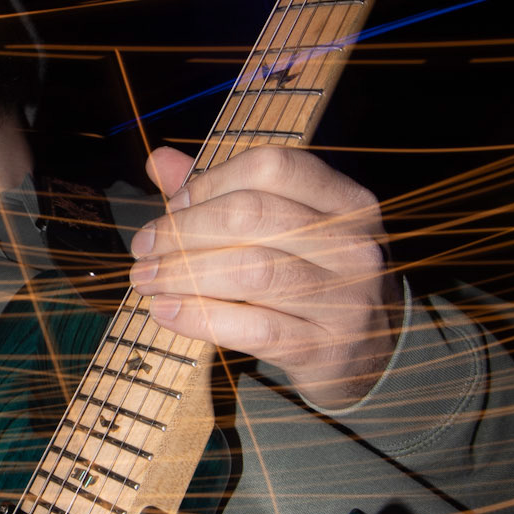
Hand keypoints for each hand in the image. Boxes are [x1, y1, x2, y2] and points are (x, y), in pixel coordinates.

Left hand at [129, 145, 402, 408]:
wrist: (369, 353)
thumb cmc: (313, 276)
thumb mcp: (286, 227)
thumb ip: (223, 191)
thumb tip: (158, 160)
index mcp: (346, 200)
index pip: (272, 166)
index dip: (211, 180)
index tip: (174, 204)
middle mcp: (353, 243)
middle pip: (252, 216)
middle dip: (183, 230)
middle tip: (144, 247)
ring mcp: (344, 297)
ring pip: (249, 271)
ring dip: (183, 273)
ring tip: (146, 279)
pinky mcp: (324, 346)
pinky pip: (252, 327)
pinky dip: (199, 316)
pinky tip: (165, 311)